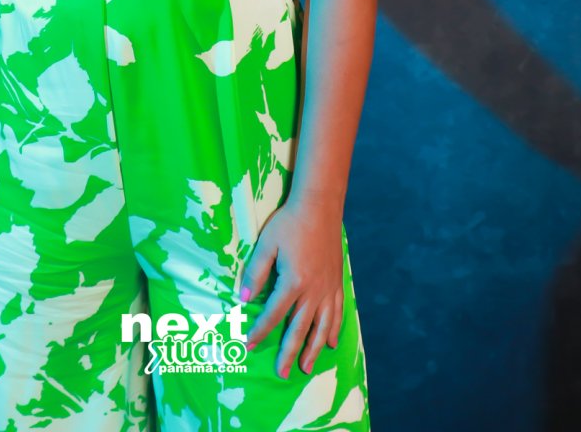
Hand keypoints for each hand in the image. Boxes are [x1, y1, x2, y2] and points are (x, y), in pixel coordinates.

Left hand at [237, 195, 344, 378]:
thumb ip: (255, 273)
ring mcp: (328, 289)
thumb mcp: (267, 245)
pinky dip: (334, 330)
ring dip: (313, 349)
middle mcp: (313, 291)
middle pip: (300, 329)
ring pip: (321, 327)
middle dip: (288, 352)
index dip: (260, 331)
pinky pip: (337, 313)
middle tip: (281, 373)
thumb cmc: (289, 223)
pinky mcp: (337, 283)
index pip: (273, 314)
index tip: (249, 344)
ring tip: (306, 368)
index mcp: (293, 282)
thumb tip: (243, 299)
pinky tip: (330, 343)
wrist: (320, 207)